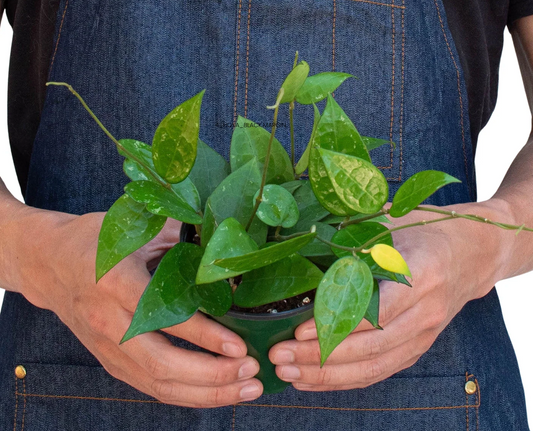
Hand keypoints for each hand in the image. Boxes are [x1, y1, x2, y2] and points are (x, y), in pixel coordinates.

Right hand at [6, 207, 262, 406]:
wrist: (47, 265)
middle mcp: (108, 322)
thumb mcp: (133, 228)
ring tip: (247, 388)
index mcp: (115, 282)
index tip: (239, 346)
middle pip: (162, 365)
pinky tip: (218, 391)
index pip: (163, 317)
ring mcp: (107, 348)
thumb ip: (177, 235)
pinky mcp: (111, 362)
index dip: (203, 335)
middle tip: (252, 371)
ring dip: (207, 393)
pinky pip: (152, 387)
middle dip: (212, 375)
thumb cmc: (93, 242)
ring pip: (158, 385)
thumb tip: (224, 243)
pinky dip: (188, 394)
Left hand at [270, 199, 512, 390]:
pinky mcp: (418, 347)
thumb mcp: (394, 223)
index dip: (338, 324)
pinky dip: (345, 380)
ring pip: (374, 366)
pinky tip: (313, 380)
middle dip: (321, 356)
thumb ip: (357, 237)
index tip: (300, 329)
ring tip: (288, 372)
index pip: (377, 310)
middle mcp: (427, 311)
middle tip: (280, 355)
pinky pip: (380, 371)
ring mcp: (425, 334)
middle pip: (371, 346)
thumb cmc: (428, 230)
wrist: (474, 252)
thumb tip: (305, 244)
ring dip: (328, 375)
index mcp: (422, 274)